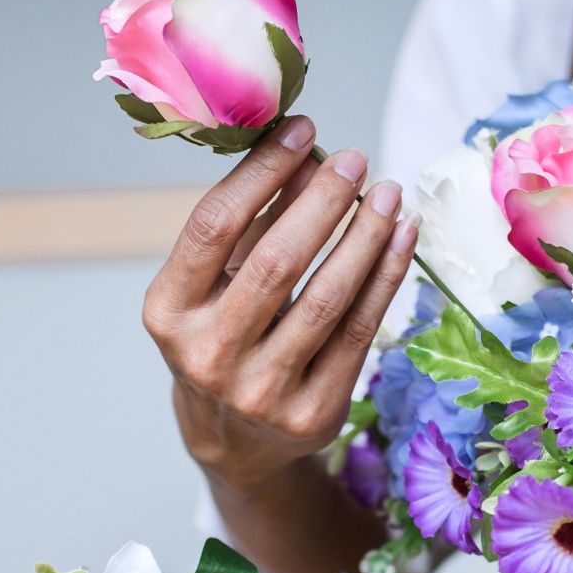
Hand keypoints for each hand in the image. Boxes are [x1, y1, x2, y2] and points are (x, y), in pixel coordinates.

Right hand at [143, 114, 418, 497]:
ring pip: (327, 298)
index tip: (301, 130)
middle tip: (355, 160)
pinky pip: (358, 332)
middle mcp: (208, 355)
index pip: (214, 226)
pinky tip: (402, 238)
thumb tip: (304, 153)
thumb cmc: (224, 339)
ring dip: (366, 237)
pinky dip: (385, 278)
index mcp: (169, 312)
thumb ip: (254, 220)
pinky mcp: (310, 412)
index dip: (261, 172)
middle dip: (323, 202)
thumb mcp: (218, 282)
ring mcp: (260, 391)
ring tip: (389, 193)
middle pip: (276, 262)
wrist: (235, 442)